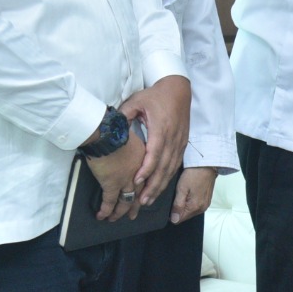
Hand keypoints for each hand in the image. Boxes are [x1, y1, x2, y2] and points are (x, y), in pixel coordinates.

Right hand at [86, 130, 148, 220]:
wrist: (108, 134)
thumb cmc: (117, 130)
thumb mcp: (131, 136)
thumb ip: (131, 145)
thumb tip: (126, 146)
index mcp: (144, 160)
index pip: (147, 179)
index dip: (145, 190)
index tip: (144, 197)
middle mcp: (139, 173)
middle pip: (139, 193)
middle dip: (135, 206)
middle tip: (133, 215)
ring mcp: (126, 180)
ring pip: (125, 201)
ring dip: (120, 212)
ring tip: (114, 219)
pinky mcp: (112, 184)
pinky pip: (109, 202)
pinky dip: (106, 210)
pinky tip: (102, 216)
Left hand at [118, 75, 190, 205]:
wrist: (178, 90)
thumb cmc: (156, 96)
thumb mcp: (137, 101)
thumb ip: (124, 115)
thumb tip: (110, 128)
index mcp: (161, 128)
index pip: (154, 153)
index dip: (146, 169)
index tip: (136, 181)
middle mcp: (173, 138)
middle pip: (164, 166)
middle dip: (153, 185)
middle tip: (141, 201)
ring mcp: (179, 142)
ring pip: (170, 168)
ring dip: (160, 185)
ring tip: (148, 200)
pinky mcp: (182, 144)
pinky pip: (175, 164)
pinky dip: (167, 178)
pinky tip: (159, 188)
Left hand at [171, 166, 217, 223]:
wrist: (207, 164)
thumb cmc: (193, 174)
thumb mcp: (182, 189)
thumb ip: (178, 205)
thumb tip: (174, 220)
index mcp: (195, 207)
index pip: (179, 220)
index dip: (171, 213)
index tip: (171, 202)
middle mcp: (202, 209)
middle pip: (185, 216)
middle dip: (179, 209)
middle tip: (177, 194)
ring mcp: (206, 204)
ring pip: (190, 211)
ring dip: (185, 205)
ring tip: (183, 192)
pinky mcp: (208, 199)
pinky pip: (196, 205)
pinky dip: (191, 201)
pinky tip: (189, 192)